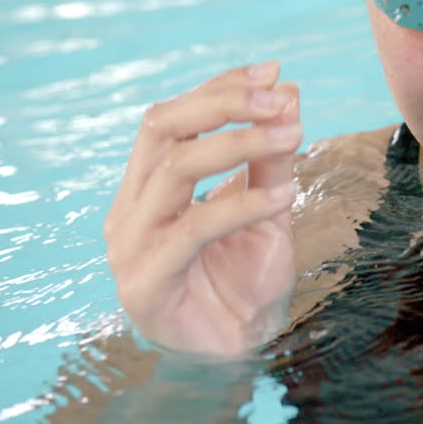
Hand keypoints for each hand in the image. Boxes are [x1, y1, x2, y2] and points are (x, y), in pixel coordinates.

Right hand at [105, 61, 302, 357]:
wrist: (239, 352)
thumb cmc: (245, 281)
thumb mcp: (269, 207)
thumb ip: (271, 156)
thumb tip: (288, 90)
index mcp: (148, 186)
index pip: (173, 118)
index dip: (220, 88)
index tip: (273, 70)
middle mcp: (130, 209)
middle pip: (161, 130)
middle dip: (222, 105)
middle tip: (278, 100)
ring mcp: (131, 245)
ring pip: (173, 171)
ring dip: (238, 146)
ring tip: (291, 136)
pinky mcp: (145, 282)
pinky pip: (191, 230)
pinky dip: (240, 207)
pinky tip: (284, 199)